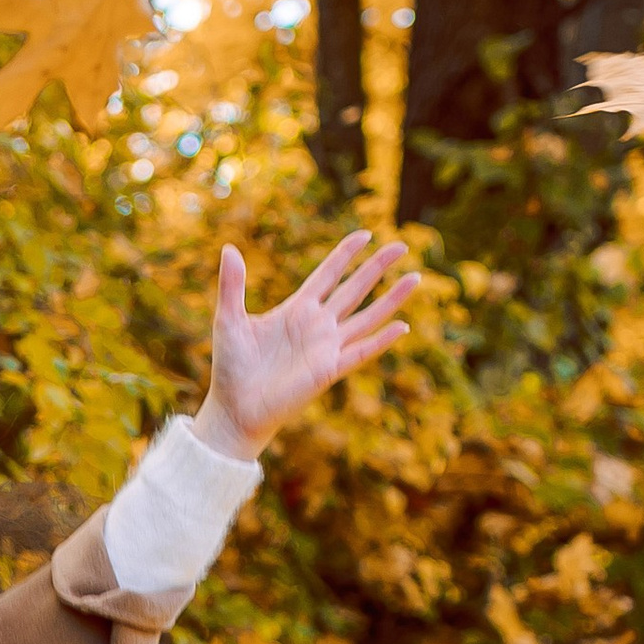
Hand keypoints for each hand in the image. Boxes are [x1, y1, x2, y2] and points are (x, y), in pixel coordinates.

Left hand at [195, 229, 425, 461]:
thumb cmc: (231, 367)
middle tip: (401, 245)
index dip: (346, 254)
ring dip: (391, 299)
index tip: (365, 235)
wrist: (234, 408)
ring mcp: (326, 348)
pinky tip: (402, 326)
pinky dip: (381, 340)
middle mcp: (317, 325)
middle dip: (377, 267)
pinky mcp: (329, 370)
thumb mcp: (228, 319)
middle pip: (355, 289)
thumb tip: (228, 248)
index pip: (328, 274)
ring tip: (415, 278)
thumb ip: (232, 285)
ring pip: (367, 317)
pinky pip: (361, 352)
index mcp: (296, 309)